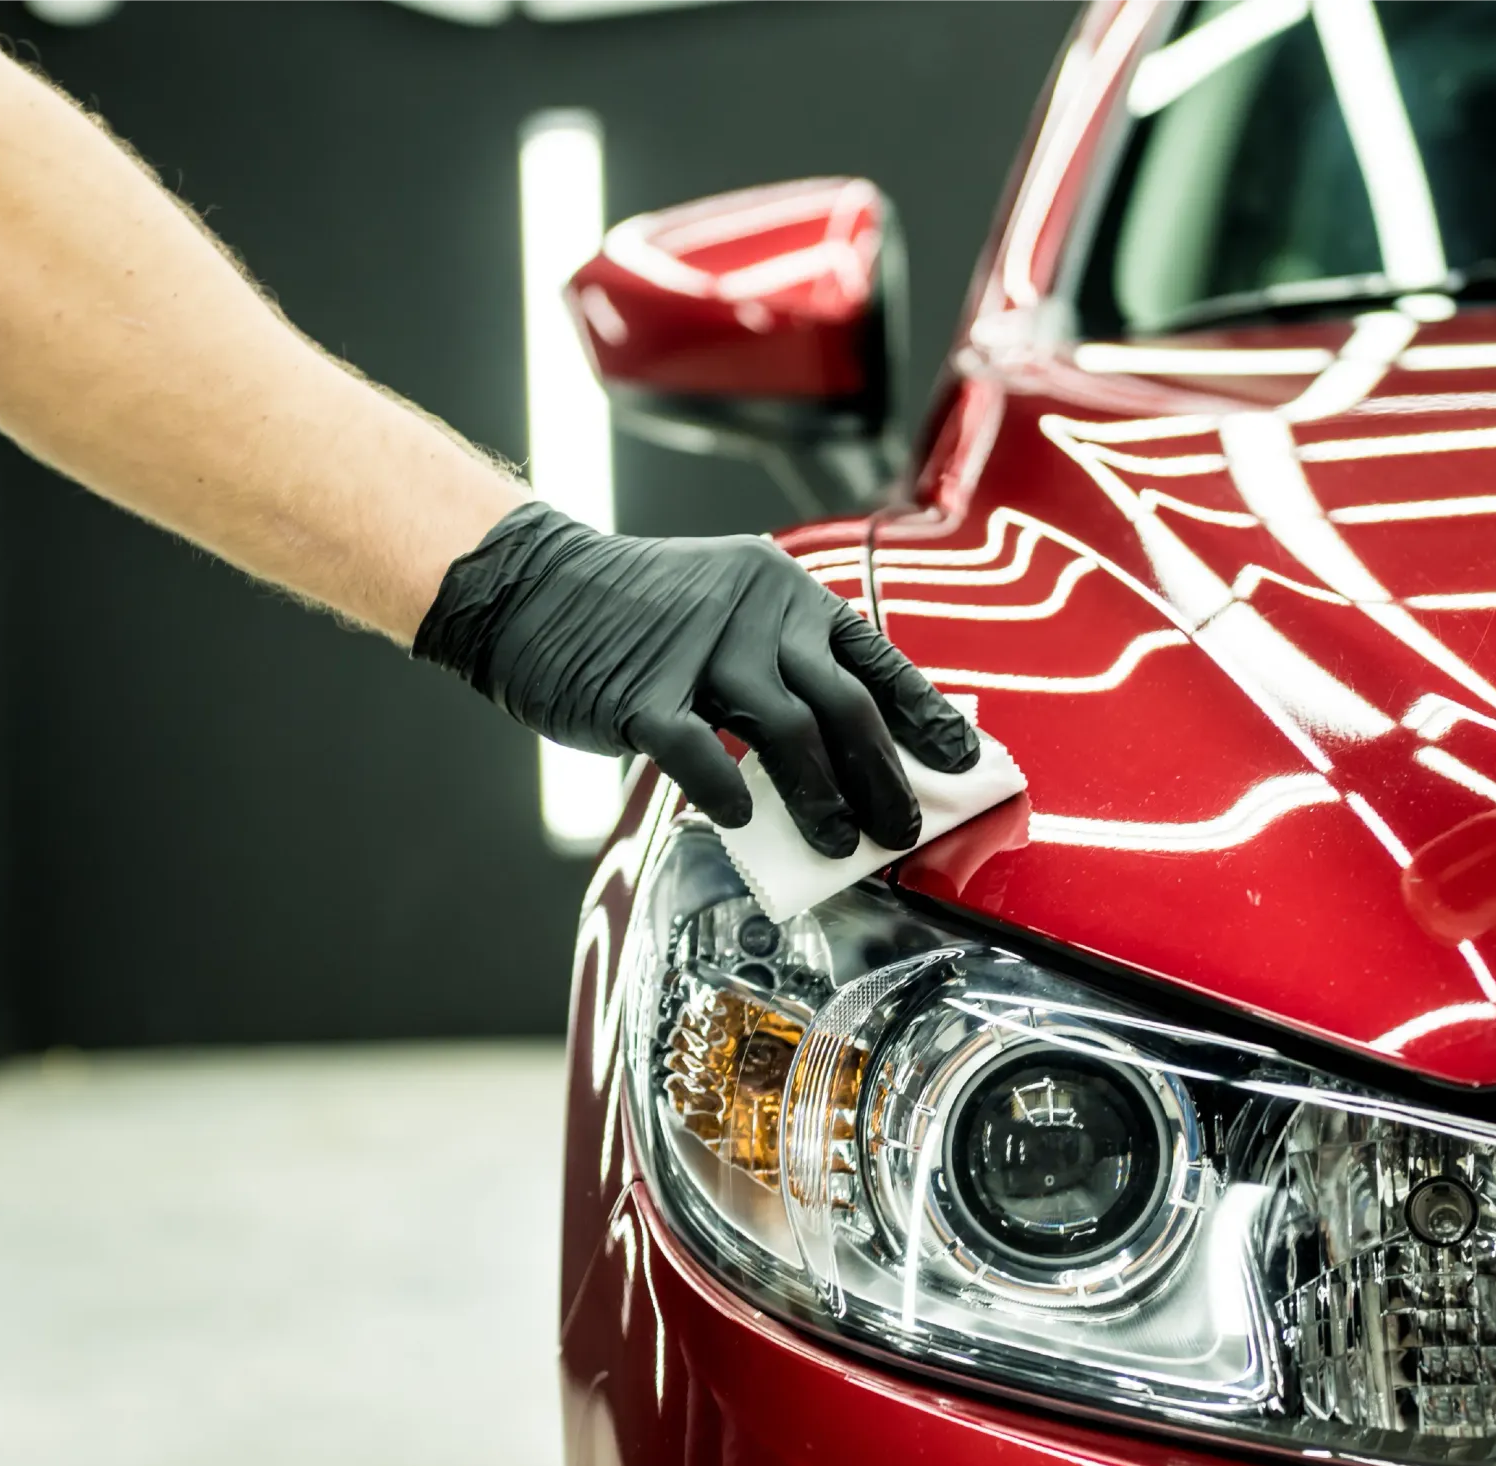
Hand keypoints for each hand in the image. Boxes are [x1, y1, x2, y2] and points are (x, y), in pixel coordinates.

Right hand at [414, 503, 979, 854]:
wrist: (532, 589)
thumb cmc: (634, 617)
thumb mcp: (725, 613)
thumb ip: (782, 669)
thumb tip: (845, 754)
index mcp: (783, 591)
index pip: (875, 657)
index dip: (924, 714)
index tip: (963, 761)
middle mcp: (754, 613)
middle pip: (844, 705)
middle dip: (884, 777)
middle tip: (901, 831)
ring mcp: (698, 651)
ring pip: (788, 734)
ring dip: (823, 800)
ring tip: (838, 845)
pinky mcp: (643, 694)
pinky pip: (702, 753)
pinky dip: (728, 793)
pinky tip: (742, 822)